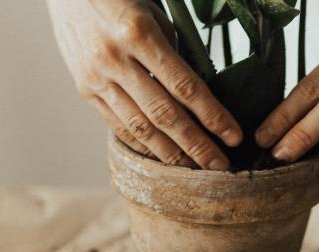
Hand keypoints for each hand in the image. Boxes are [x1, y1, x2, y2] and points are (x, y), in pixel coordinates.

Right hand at [47, 0, 241, 169]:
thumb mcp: (154, 15)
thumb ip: (173, 56)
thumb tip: (196, 98)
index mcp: (140, 34)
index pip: (186, 87)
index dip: (213, 116)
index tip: (233, 136)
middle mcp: (116, 59)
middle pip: (165, 115)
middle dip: (196, 145)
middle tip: (219, 166)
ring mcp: (97, 77)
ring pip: (140, 127)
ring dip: (170, 153)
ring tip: (192, 169)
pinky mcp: (85, 89)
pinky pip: (118, 124)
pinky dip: (142, 144)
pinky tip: (161, 156)